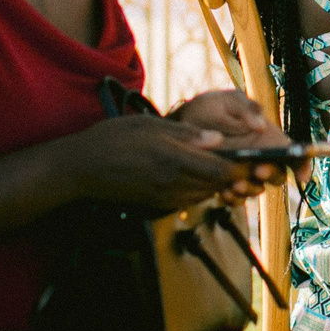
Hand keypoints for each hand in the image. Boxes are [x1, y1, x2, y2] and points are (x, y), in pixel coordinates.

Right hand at [54, 115, 247, 211]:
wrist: (81, 170)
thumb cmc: (112, 140)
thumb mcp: (149, 125)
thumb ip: (186, 134)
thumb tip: (218, 140)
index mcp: (174, 161)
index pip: (221, 171)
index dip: (240, 166)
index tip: (249, 156)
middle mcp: (172, 184)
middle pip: (217, 186)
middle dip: (232, 175)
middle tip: (239, 158)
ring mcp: (164, 197)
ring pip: (205, 195)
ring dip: (215, 183)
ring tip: (217, 164)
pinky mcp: (157, 205)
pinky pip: (188, 199)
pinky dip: (198, 189)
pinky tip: (192, 174)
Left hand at [172, 90, 295, 193]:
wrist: (184, 122)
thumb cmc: (213, 107)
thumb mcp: (229, 101)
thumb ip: (246, 108)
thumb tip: (262, 126)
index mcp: (268, 137)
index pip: (293, 153)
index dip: (302, 164)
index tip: (302, 176)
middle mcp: (260, 157)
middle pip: (278, 174)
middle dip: (272, 174)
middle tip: (259, 170)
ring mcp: (244, 172)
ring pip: (257, 189)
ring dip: (250, 189)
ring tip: (235, 184)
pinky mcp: (227, 184)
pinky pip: (236, 198)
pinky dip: (232, 198)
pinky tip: (223, 191)